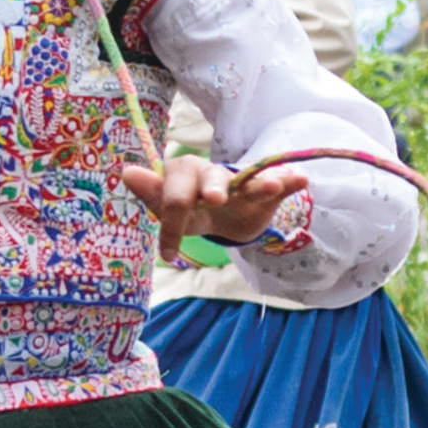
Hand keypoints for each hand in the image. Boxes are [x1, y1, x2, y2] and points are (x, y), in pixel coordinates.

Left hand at [122, 152, 311, 264]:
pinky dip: (288, 181)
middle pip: (213, 180)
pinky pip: (277, 183)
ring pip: (250, 181)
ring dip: (260, 183)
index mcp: (185, 175)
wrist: (220, 215)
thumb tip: (127, 172)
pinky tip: (300, 180)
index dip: (172, 223)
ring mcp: (241, 183)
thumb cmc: (190, 211)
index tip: (169, 256)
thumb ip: (152, 192)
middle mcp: (214, 175)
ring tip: (272, 186)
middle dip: (213, 188)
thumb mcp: (170, 208)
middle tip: (214, 200)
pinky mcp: (264, 193)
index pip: (175, 197)